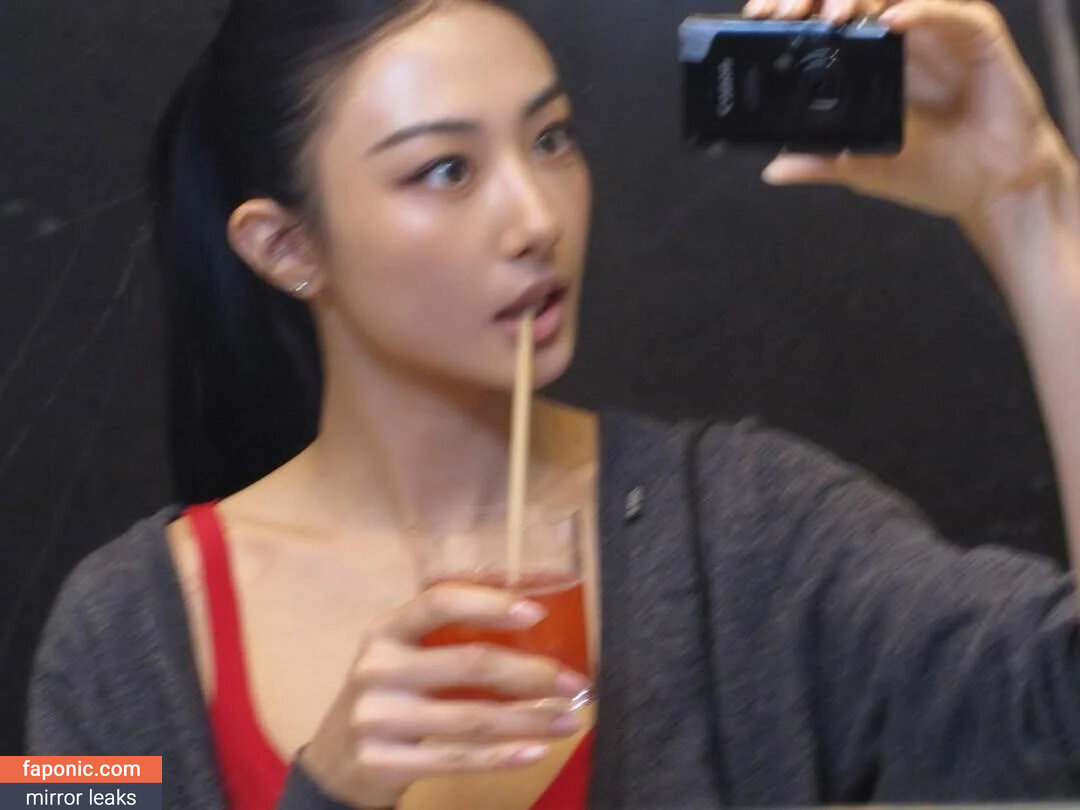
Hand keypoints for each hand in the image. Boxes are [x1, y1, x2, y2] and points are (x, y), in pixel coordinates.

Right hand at [298, 584, 590, 808]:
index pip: (438, 602)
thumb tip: (529, 594)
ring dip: (530, 719)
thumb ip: (451, 627)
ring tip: (570, 719)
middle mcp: (376, 669)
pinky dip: (502, 757)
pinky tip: (536, 751)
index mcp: (385, 630)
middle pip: (469, 664)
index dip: (489, 603)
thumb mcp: (404, 652)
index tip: (537, 613)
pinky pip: (456, 760)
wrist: (337, 760)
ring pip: (471, 719)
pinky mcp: (381, 762)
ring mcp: (376, 718)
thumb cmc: (390, 693)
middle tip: (573, 681)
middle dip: (531, 673)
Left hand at [744, 0, 1069, 222]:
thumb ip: (821, 163)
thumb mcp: (864, 169)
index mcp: (870, 58)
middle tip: (789, 11)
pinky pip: (948, 10)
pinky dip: (920, 11)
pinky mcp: (976, 33)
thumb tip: (772, 169)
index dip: (795, 8)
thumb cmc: (934, 170)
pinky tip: (893, 22)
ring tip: (835, 16)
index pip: (827, 17)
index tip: (762, 17)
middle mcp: (901, 34)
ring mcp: (937, 29)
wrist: (991, 185)